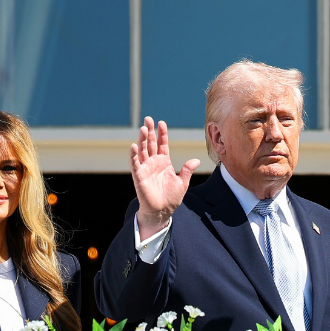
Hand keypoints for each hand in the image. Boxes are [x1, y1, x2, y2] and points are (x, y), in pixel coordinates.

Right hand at [130, 117, 200, 237]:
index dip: (162, 134)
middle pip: (150, 143)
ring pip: (143, 150)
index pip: (162, 144)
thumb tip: (196, 160)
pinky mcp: (139, 176)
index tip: (162, 123)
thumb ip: (187, 170)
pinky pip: (135, 163)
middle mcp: (153, 162)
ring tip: (143, 128)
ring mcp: (145, 168)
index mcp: (164, 162)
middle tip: (148, 118)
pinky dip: (134, 155)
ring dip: (142, 139)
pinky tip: (134, 145)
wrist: (162, 211)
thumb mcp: (182, 183)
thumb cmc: (171, 198)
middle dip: (150, 131)